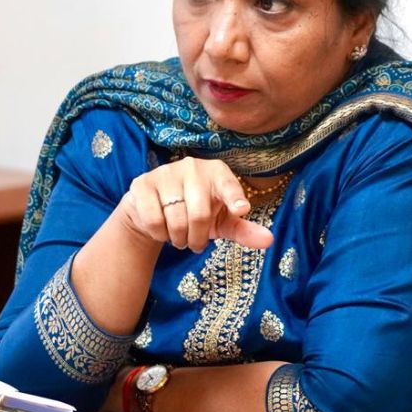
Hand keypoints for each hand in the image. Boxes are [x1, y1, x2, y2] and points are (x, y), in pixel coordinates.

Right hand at [117, 156, 273, 251]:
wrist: (155, 211)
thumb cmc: (197, 214)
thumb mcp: (222, 223)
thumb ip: (244, 230)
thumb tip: (269, 240)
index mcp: (216, 172)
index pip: (227, 184)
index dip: (234, 196)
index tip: (241, 209)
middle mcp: (192, 167)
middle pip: (199, 214)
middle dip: (198, 238)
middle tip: (195, 244)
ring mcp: (165, 173)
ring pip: (175, 220)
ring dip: (178, 238)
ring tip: (179, 237)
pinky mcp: (142, 184)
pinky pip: (154, 220)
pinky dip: (159, 233)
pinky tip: (161, 229)